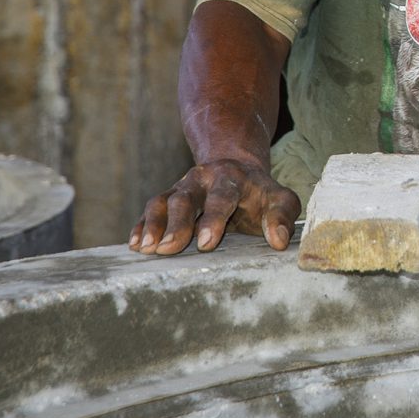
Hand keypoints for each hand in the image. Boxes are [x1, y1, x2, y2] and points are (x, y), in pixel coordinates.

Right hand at [128, 159, 301, 255]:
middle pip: (185, 199)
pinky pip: (151, 210)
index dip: (213, 218)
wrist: (236, 169)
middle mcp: (202, 180)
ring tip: (146, 249)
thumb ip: (283, 216)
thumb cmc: (260, 194)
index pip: (222, 196)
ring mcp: (181, 188)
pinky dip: (141, 226)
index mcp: (232, 178)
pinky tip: (135, 245)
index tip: (206, 243)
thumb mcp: (280, 199)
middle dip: (176, 224)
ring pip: (162, 202)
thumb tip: (280, 241)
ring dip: (153, 225)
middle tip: (168, 249)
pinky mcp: (167, 199)